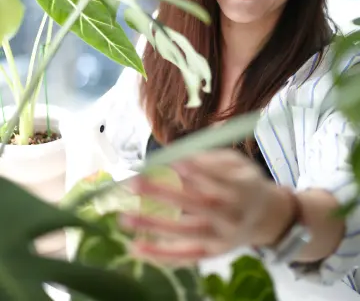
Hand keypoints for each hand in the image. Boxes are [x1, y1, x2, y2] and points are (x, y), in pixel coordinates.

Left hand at [120, 149, 294, 264]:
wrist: (266, 217)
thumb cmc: (244, 182)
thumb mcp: (236, 163)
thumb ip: (209, 159)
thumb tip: (175, 159)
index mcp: (244, 190)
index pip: (219, 182)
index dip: (198, 174)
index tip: (173, 163)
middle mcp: (234, 217)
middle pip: (199, 207)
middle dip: (166, 195)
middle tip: (136, 183)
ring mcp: (222, 239)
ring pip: (188, 235)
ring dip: (155, 227)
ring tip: (125, 218)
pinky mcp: (211, 254)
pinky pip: (184, 257)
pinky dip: (160, 255)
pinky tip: (135, 247)